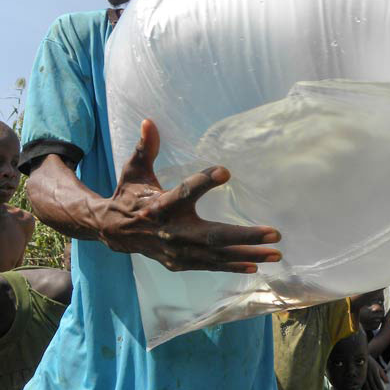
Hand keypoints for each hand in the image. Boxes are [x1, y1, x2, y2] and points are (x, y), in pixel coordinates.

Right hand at [97, 119, 281, 272]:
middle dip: (245, 237)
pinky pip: (210, 267)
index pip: (184, 192)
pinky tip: (255, 267)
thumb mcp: (134, 169)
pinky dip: (232, 267)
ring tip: (276, 255)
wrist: (113, 231)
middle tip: (274, 234)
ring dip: (248, 256)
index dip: (204, 182)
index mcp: (160, 205)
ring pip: (217, 256)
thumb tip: (150, 122)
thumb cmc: (130, 194)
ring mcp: (176, 252)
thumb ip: (145, 148)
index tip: (226, 171)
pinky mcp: (179, 263)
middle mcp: (170, 231)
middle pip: (212, 236)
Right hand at [363, 355, 387, 389]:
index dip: (380, 386)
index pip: (377, 380)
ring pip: (366, 385)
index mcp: (374, 371)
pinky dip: (364, 389)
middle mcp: (368, 374)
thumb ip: (383, 374)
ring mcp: (363, 375)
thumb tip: (388, 382)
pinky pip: (361, 384)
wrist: (362, 357)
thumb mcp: (378, 367)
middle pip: (372, 384)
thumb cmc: (372, 363)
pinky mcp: (359, 377)